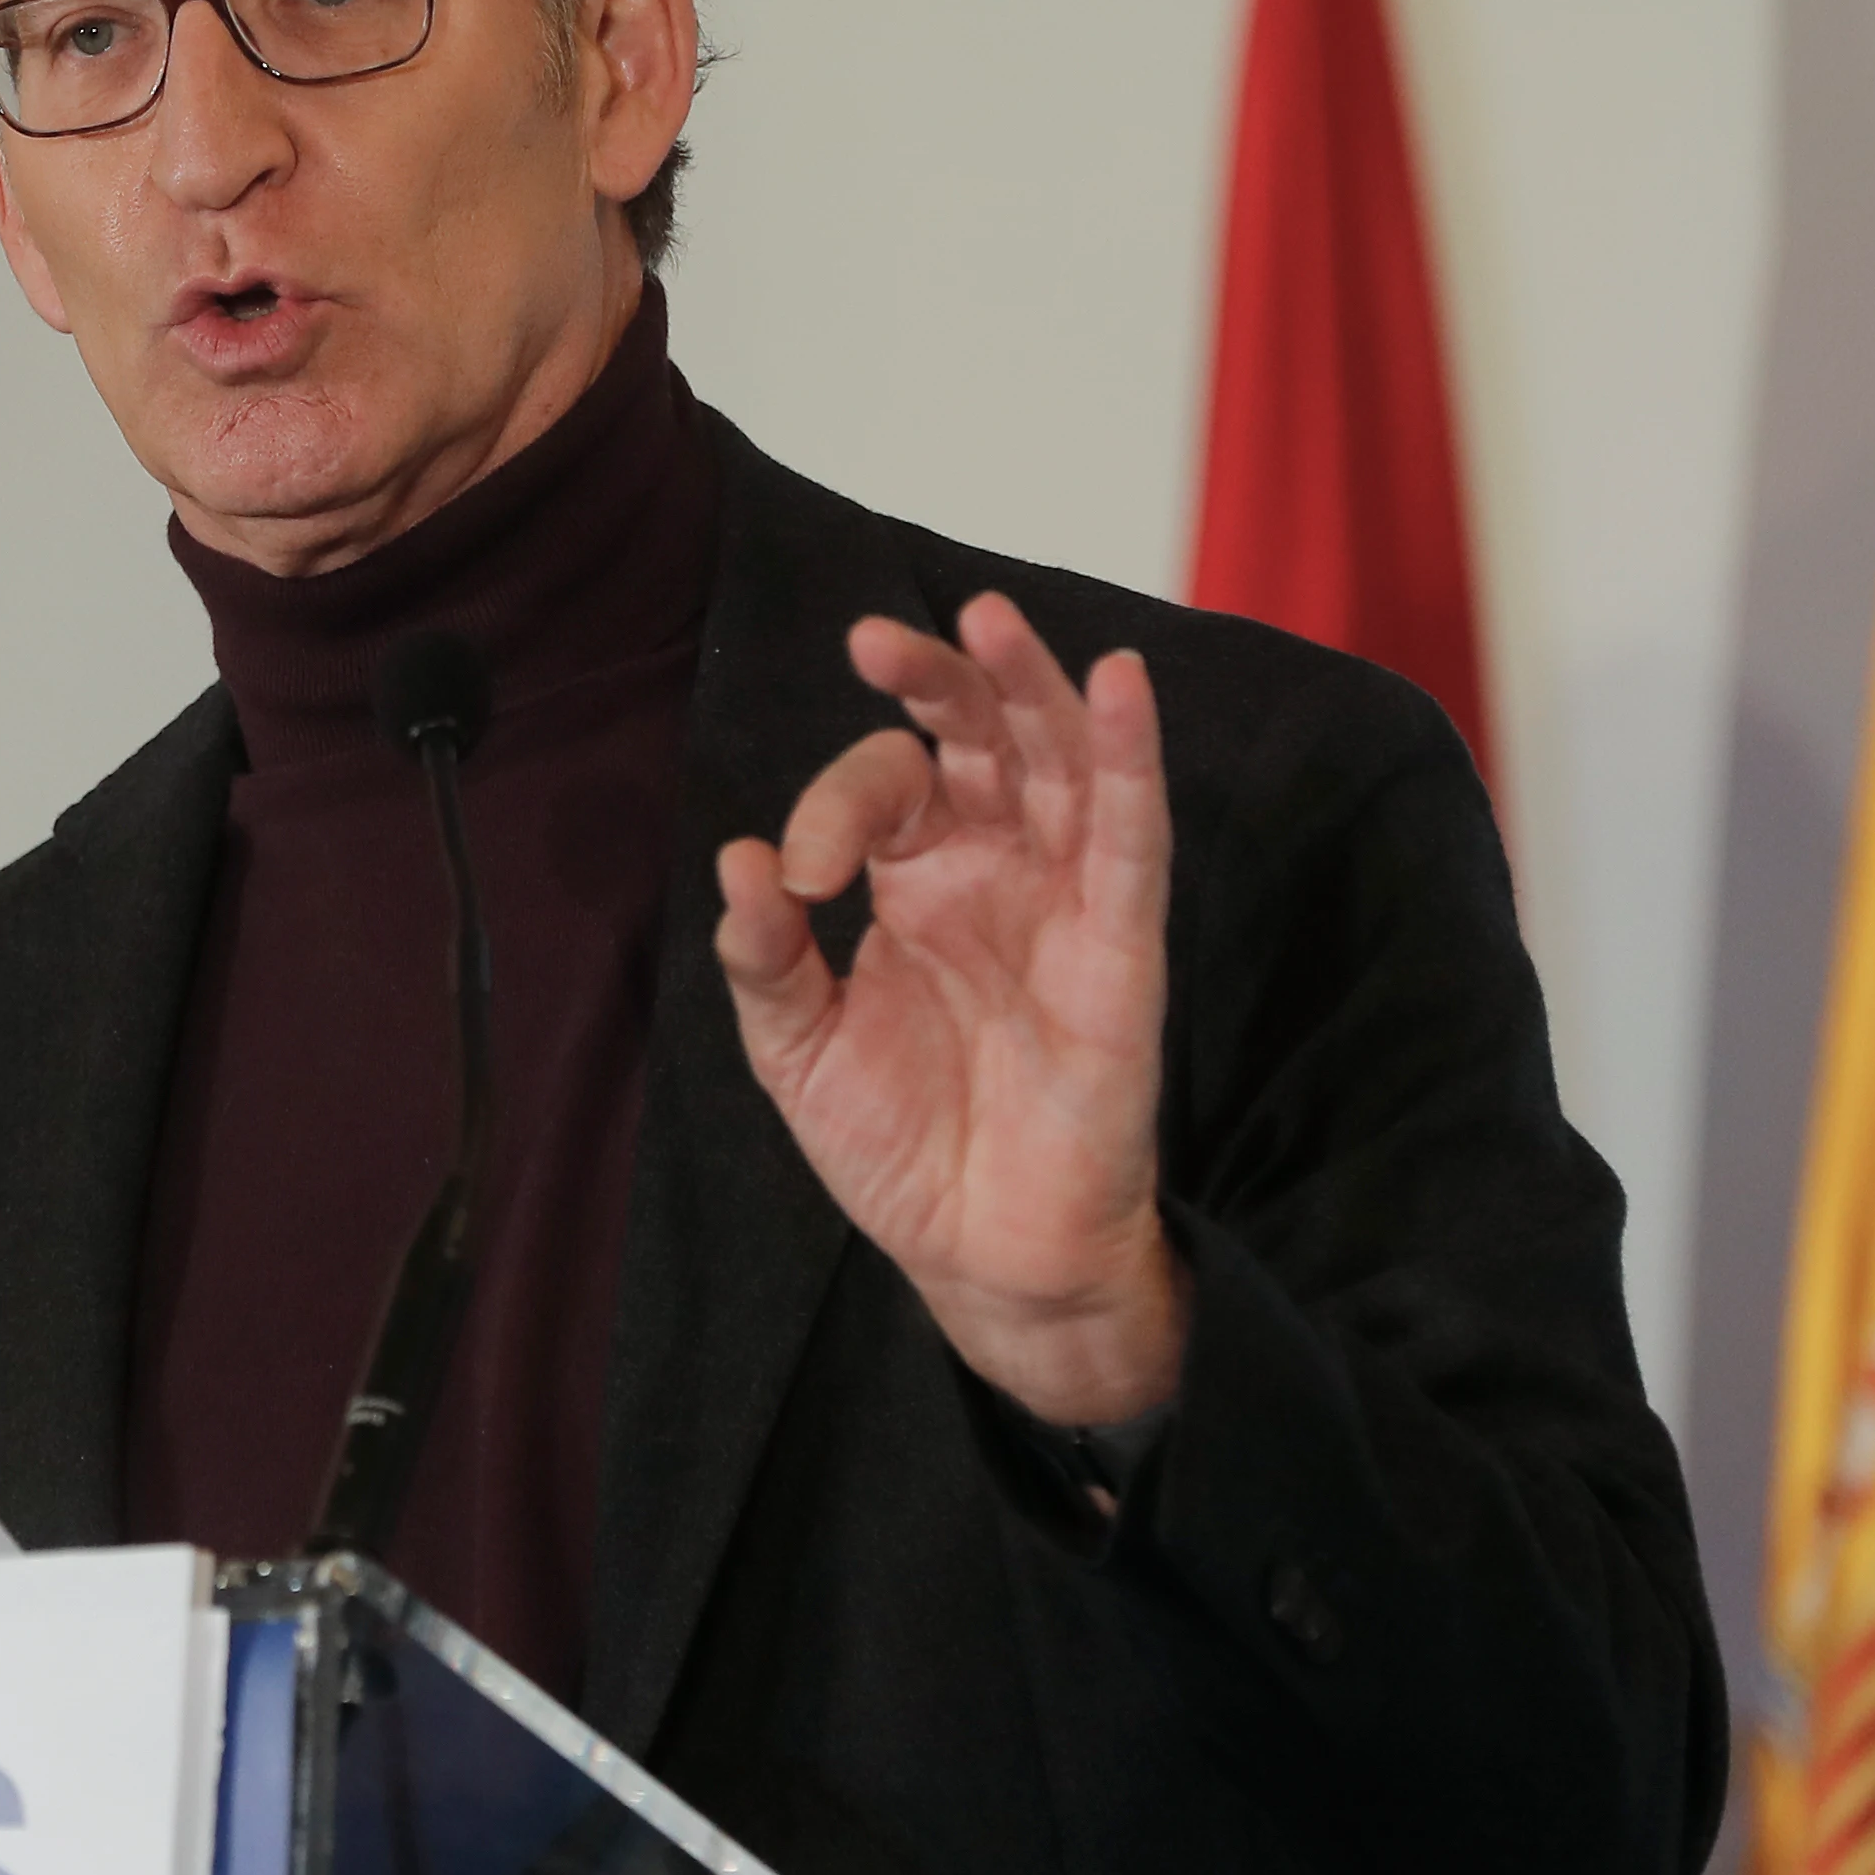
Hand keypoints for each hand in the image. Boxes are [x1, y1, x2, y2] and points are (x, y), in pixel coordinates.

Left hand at [713, 592, 1184, 1426]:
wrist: (978, 1253)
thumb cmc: (900, 1142)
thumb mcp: (797, 1049)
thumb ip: (765, 958)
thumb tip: (738, 859)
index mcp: (918, 875)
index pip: (883, 785)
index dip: (834, 807)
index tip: (801, 875)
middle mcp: (995, 867)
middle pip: (980, 736)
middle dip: (937, 678)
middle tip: (873, 639)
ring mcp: (1064, 899)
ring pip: (1061, 761)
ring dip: (1033, 686)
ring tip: (990, 621)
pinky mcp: (1121, 949)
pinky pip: (1135, 840)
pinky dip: (1132, 760)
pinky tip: (1122, 686)